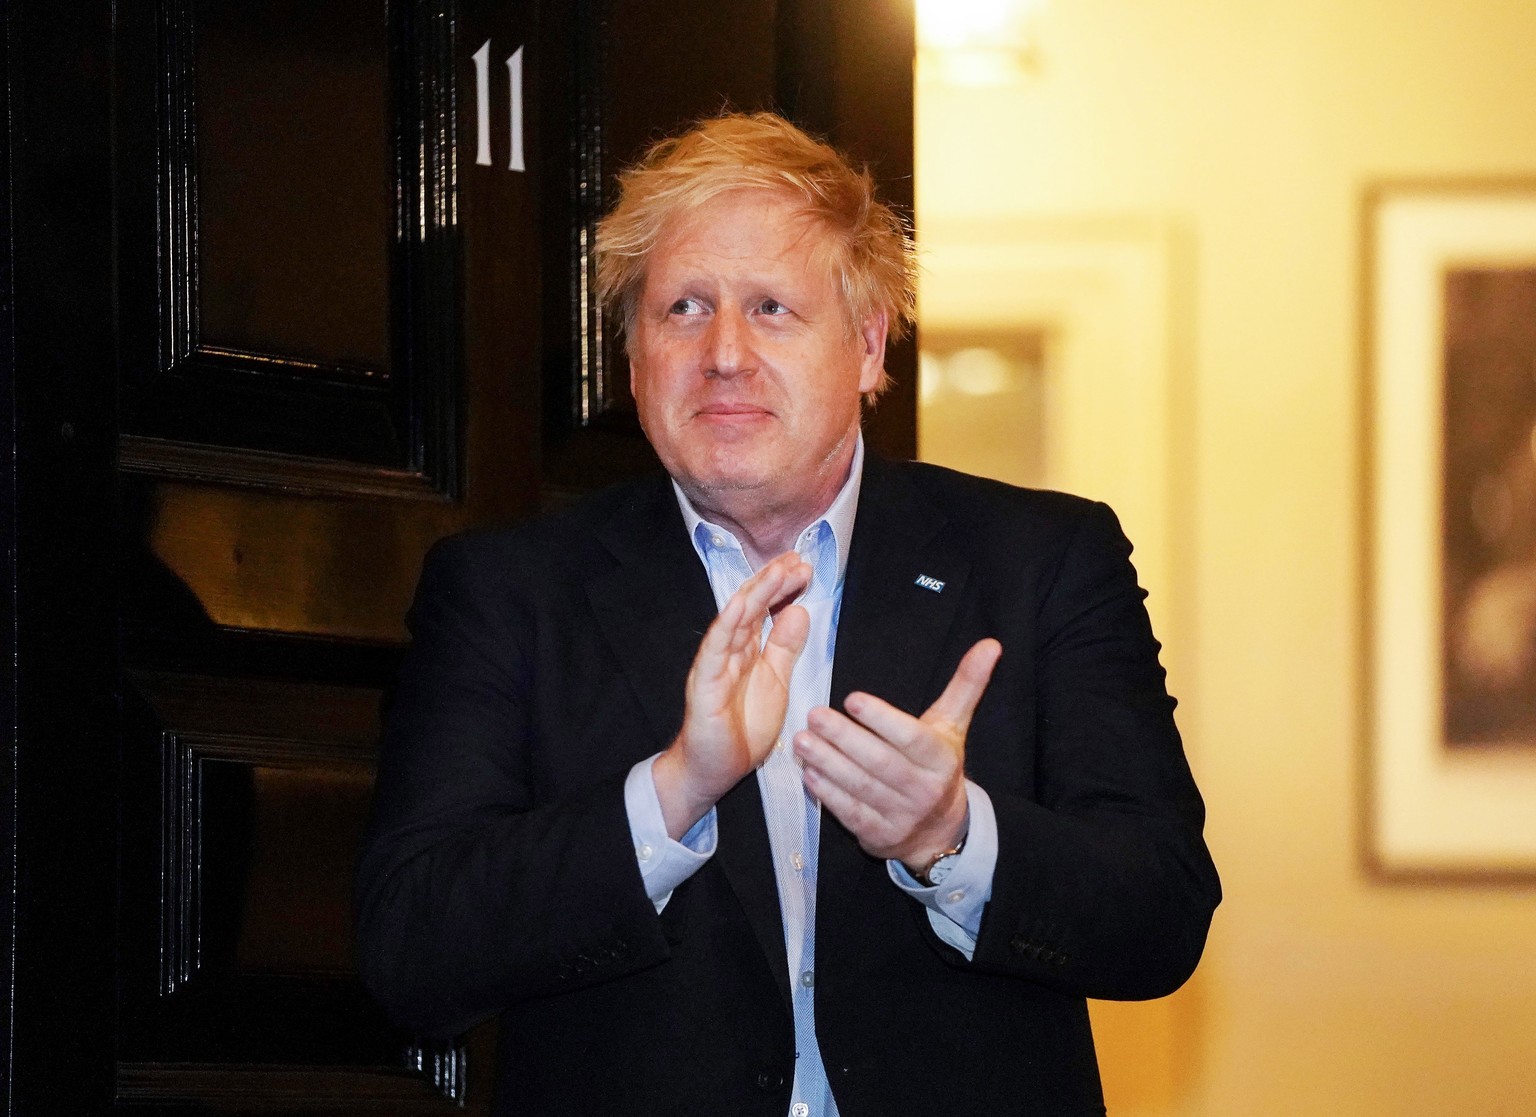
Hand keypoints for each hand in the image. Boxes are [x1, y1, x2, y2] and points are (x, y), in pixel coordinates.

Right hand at [653, 552, 812, 838]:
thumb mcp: (776, 682)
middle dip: (773, 581)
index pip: (765, 609)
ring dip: (756, 594)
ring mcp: (715, 664)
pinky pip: (714, 650)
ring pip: (734, 620)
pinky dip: (727, 625)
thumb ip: (784, 648)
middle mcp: (729, 651)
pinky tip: (741, 606)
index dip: (782, 586)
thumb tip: (799, 611)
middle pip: (751, 606)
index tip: (804, 567)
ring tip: (777, 571)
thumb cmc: (741, 728)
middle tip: (796, 559)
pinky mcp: (704, 683)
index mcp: (747, 649)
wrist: (714, 770)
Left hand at [794, 638, 1001, 866]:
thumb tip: (991, 644)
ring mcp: (901, 816)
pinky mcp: (879, 836)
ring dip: (828, 763)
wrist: (940, 831)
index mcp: (941, 759)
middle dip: (845, 738)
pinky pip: (851, 814)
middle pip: (881, 762)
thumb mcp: (953, 726)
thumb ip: (966, 685)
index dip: (882, 719)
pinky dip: (828, 794)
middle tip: (814, 715)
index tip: (852, 699)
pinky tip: (809, 772)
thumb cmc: (938, 766)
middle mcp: (924, 789)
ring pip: (861, 787)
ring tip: (802, 740)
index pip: (912, 738)